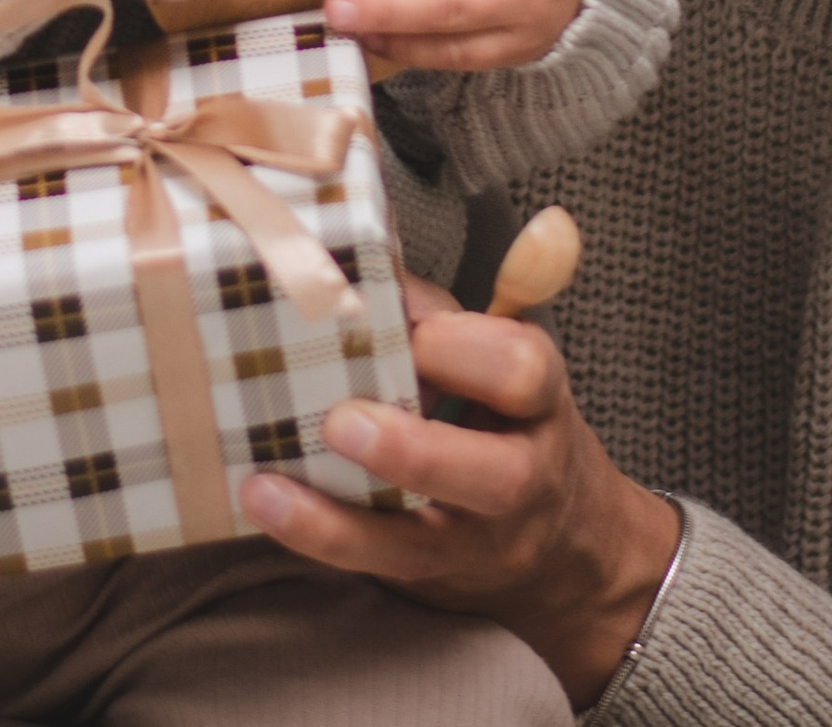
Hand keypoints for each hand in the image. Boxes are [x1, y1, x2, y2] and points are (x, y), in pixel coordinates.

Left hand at [239, 274, 680, 707]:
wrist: (566, 545)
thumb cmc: (503, 416)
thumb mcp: (492, 354)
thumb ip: (434, 311)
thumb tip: (354, 257)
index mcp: (536, 397)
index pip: (520, 370)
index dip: (463, 350)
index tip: (410, 333)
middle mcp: (523, 475)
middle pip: (496, 475)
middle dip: (414, 452)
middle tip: (342, 423)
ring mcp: (479, 538)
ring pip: (424, 542)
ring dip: (339, 518)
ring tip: (269, 487)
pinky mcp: (434, 574)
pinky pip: (378, 565)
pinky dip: (318, 536)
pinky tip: (264, 504)